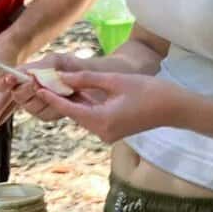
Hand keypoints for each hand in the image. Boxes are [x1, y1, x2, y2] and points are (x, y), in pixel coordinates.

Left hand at [16, 68, 185, 143]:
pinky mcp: (113, 130)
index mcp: (101, 121)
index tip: (37, 85)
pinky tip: (76, 90)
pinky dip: (84, 104)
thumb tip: (63, 78)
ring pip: (82, 115)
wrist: (175, 108)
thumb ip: (87, 79)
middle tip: (43, 80)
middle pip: (73, 113)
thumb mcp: (115, 80)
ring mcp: (107, 134)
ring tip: (55, 83)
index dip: (51, 96)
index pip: (68, 109)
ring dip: (71, 100)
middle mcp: (101, 132)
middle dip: (59, 97)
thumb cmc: (150, 91)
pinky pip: (92, 116)